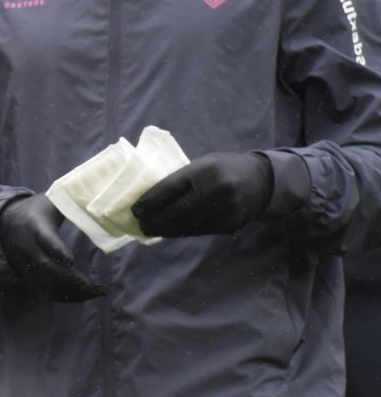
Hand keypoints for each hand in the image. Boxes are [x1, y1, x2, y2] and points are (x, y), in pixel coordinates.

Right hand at [0, 194, 105, 300]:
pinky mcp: (28, 275)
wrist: (4, 224)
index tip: (70, 259)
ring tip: (96, 292)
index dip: (57, 250)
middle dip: (73, 279)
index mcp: (36, 226)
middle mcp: (29, 248)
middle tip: (98, 286)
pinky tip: (83, 295)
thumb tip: (101, 201)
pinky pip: (45, 290)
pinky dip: (64, 295)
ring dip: (72, 291)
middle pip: (49, 268)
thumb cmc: (35, 211)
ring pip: (48, 284)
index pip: (46, 239)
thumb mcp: (51, 201)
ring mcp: (26, 264)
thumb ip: (72, 203)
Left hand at [132, 153, 272, 237]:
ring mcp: (224, 209)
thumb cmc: (222, 169)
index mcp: (203, 170)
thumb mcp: (202, 164)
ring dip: (166, 230)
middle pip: (177, 210)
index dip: (150, 201)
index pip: (169, 188)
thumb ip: (181, 179)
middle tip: (140, 225)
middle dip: (155, 220)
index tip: (135, 210)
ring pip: (187, 224)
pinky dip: (183, 232)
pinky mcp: (230, 223)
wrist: (261, 180)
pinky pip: (200, 230)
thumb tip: (151, 199)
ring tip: (151, 231)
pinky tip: (171, 232)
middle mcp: (214, 190)